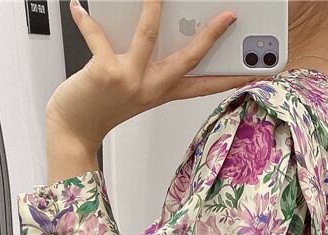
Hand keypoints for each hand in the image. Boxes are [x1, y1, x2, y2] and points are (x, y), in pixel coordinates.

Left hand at [45, 0, 259, 151]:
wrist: (73, 129)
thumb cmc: (100, 106)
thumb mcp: (133, 86)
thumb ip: (145, 61)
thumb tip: (153, 23)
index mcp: (161, 92)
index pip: (203, 86)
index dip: (230, 78)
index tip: (254, 70)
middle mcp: (151, 87)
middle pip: (189, 58)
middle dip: (211, 35)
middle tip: (229, 16)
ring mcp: (131, 79)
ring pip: (150, 35)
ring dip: (154, 7)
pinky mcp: (106, 72)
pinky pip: (97, 36)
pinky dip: (86, 19)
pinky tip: (79, 6)